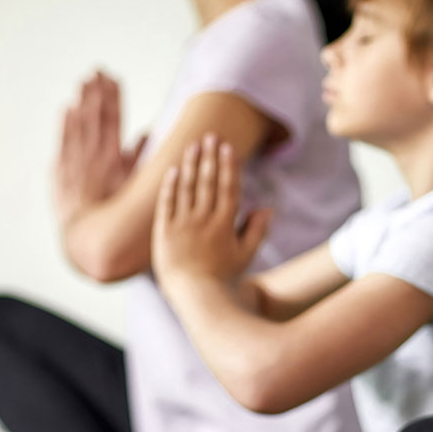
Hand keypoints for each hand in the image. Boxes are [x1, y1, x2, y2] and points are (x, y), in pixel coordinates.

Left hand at [54, 71, 145, 226]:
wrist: (87, 235)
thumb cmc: (114, 212)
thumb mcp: (134, 185)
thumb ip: (139, 156)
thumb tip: (148, 132)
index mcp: (113, 157)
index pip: (114, 119)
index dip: (113, 96)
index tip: (113, 78)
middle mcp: (94, 155)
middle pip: (95, 116)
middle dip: (97, 92)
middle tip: (97, 71)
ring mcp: (76, 161)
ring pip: (79, 124)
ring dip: (81, 101)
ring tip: (84, 81)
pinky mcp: (62, 169)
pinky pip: (64, 141)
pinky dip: (65, 124)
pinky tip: (67, 108)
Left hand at [151, 134, 272, 286]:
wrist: (194, 296)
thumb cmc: (222, 277)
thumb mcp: (246, 255)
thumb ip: (257, 229)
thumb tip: (268, 207)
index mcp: (225, 224)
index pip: (228, 187)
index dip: (228, 165)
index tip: (227, 146)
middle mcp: (204, 220)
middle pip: (207, 181)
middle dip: (209, 156)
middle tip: (210, 136)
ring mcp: (183, 224)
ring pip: (187, 187)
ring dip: (191, 164)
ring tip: (193, 145)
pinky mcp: (164, 231)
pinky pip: (167, 203)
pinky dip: (171, 185)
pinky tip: (174, 169)